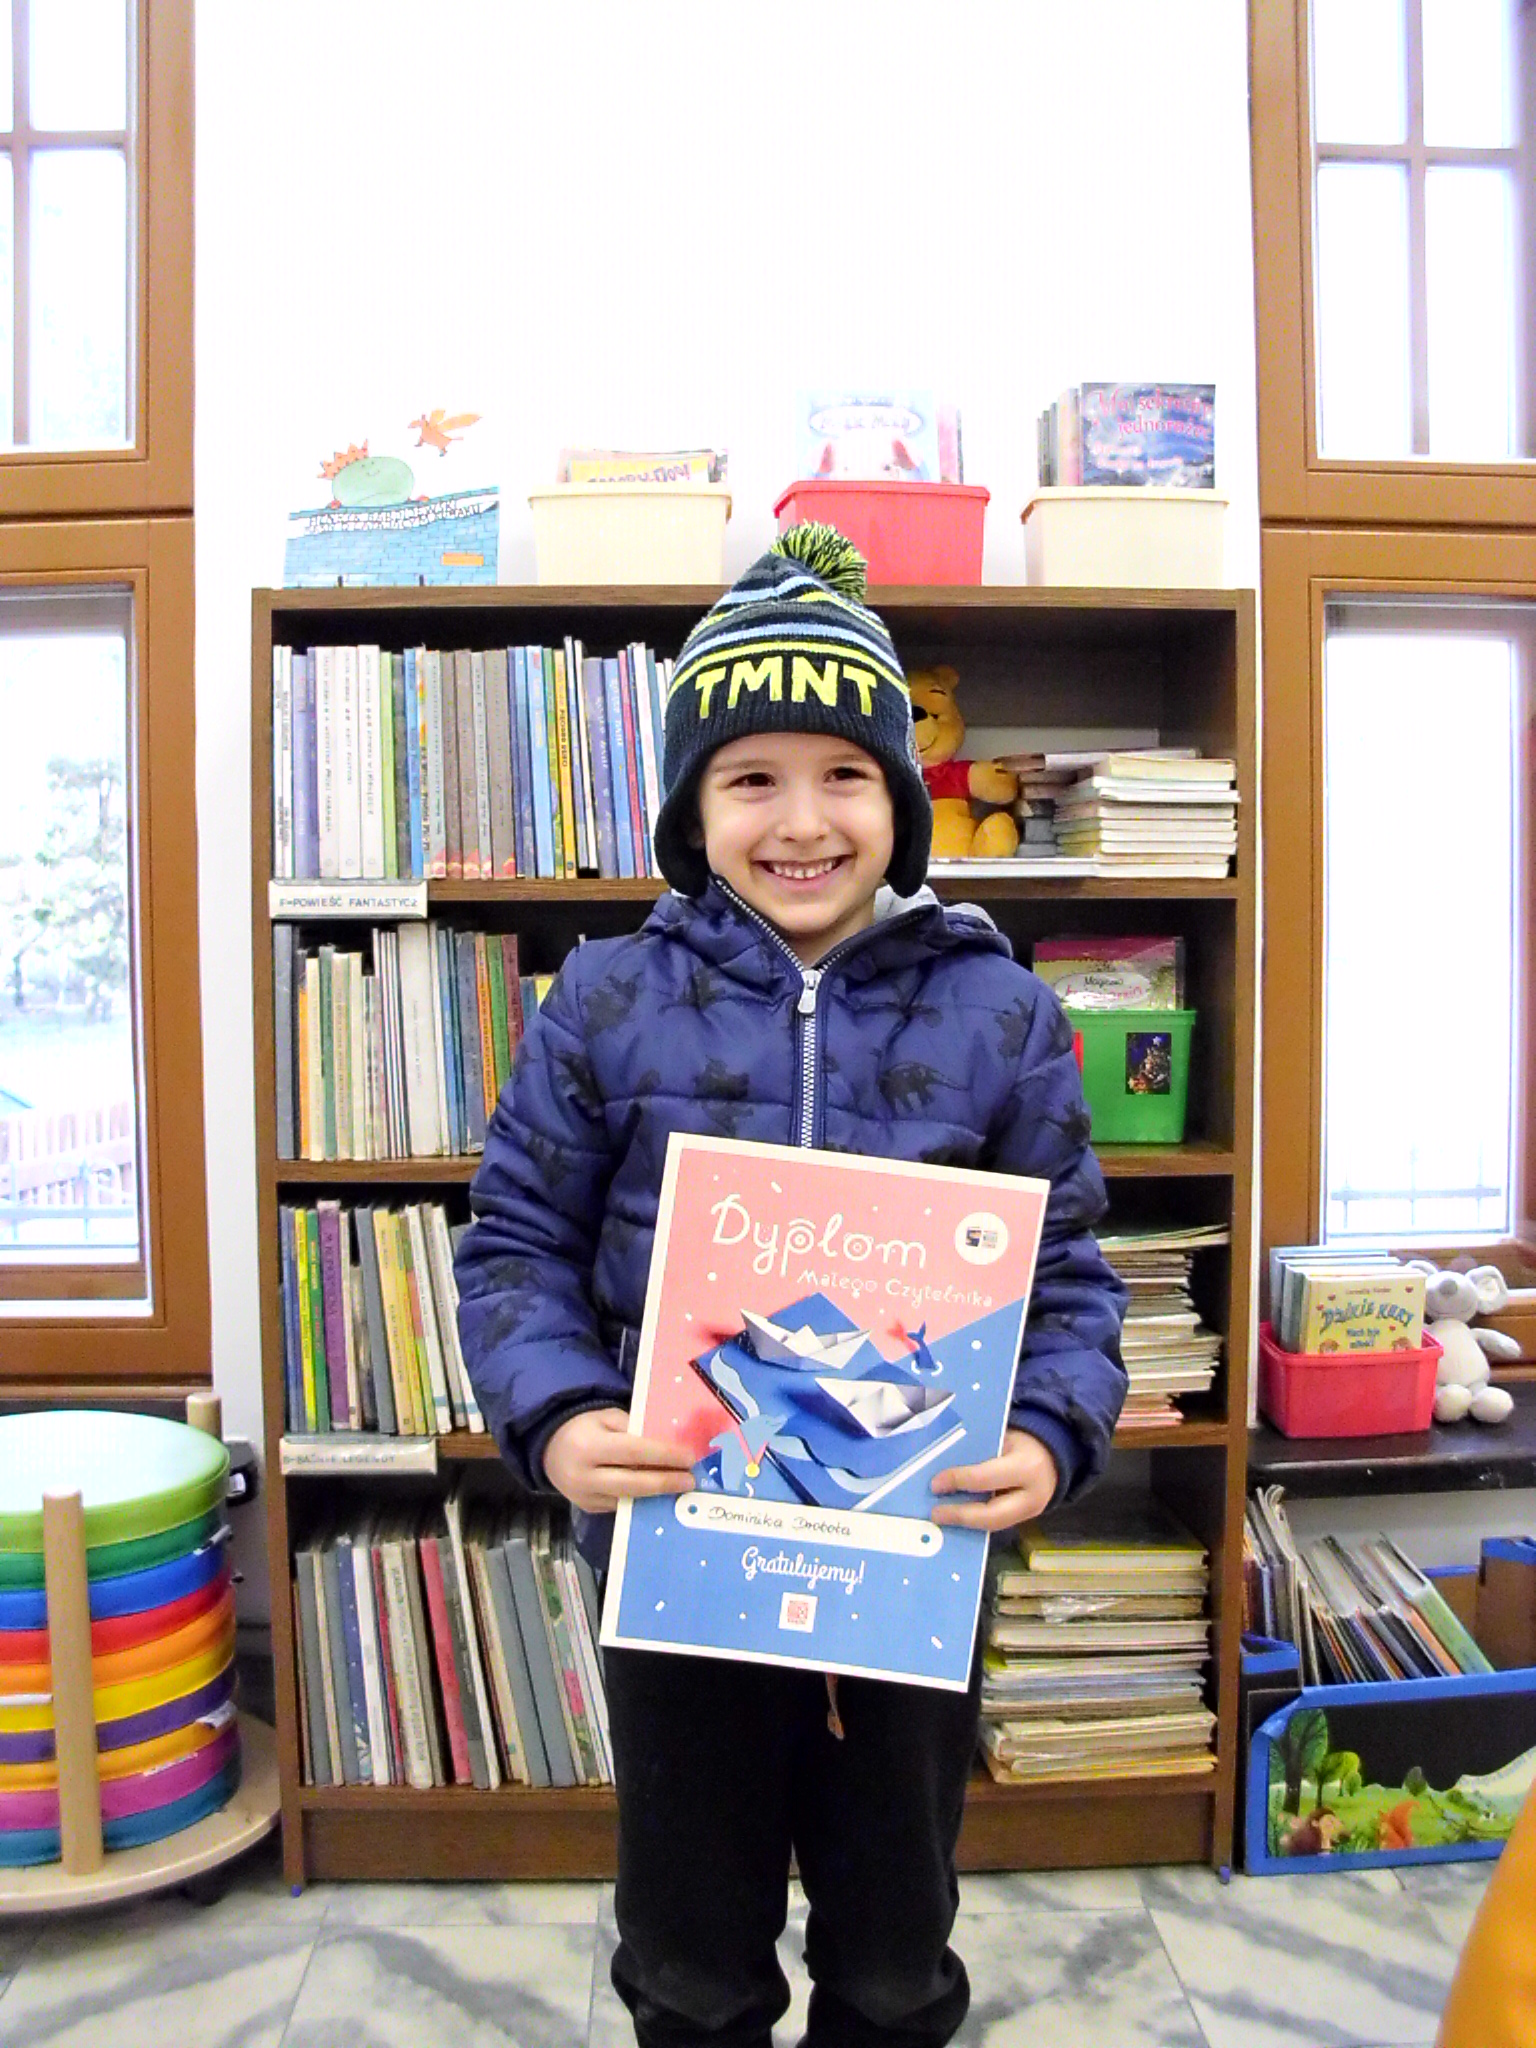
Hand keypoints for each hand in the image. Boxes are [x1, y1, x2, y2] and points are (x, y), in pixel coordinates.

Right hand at [542, 1407, 695, 1515]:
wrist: (549, 1448)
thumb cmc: (584, 1427)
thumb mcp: (607, 1417)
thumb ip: (634, 1430)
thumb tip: (668, 1445)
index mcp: (589, 1446)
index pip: (632, 1453)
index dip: (663, 1456)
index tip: (689, 1457)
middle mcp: (584, 1476)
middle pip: (632, 1483)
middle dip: (665, 1482)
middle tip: (690, 1481)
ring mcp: (584, 1497)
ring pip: (628, 1498)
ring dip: (657, 1495)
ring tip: (681, 1487)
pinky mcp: (588, 1508)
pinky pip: (620, 1505)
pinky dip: (641, 1499)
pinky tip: (660, 1495)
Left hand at [929, 1428, 1058, 1531]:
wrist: (1056, 1456)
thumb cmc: (1023, 1442)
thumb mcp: (1005, 1439)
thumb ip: (980, 1455)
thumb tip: (945, 1469)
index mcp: (1027, 1467)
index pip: (985, 1479)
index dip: (957, 1482)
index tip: (935, 1484)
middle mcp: (1033, 1496)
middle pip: (992, 1515)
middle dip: (960, 1516)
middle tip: (935, 1513)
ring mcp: (1032, 1513)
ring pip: (994, 1525)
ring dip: (965, 1524)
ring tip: (942, 1518)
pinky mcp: (1026, 1521)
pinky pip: (997, 1524)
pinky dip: (976, 1523)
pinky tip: (957, 1519)